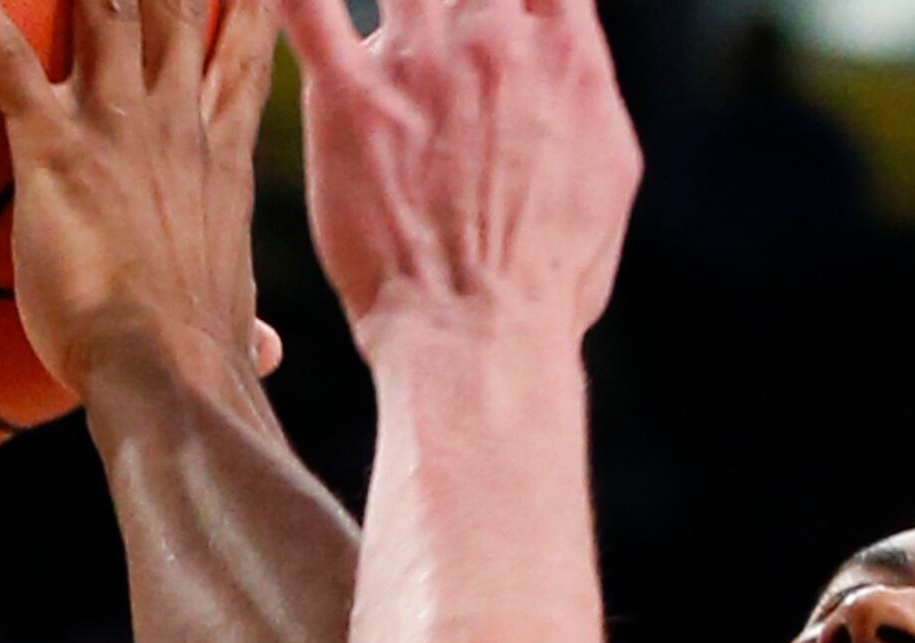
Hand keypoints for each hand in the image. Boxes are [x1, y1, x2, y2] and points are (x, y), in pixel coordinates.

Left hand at [0, 0, 289, 399]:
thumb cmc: (196, 360)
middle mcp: (176, 125)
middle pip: (176, 9)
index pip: (239, 62)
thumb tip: (266, 349)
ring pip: (104, 8)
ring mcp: (118, 128)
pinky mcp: (54, 147)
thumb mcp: (231, 326)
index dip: (246, 9)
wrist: (171, 376)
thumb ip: (246, 322)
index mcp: (219, 162)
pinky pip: (6, 61)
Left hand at [270, 0, 640, 353]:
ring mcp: (417, 62)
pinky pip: (305, 7)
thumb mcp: (609, 170)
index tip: (502, 2)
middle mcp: (493, 41)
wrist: (479, 337)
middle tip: (433, 22)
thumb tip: (570, 51)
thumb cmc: (548, 278)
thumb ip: (582, 88)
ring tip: (394, 33)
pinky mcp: (347, 98)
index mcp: (565, 55)